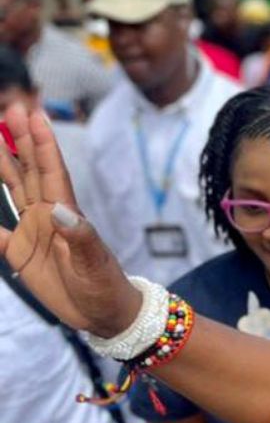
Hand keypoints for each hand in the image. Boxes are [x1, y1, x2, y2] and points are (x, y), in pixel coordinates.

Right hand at [0, 104, 139, 336]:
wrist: (104, 314)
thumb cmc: (106, 287)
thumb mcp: (94, 263)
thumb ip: (79, 237)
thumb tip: (58, 210)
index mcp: (66, 214)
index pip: (51, 171)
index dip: (42, 143)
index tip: (34, 115)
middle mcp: (47, 215)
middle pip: (29, 170)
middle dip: (19, 141)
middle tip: (10, 108)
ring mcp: (33, 231)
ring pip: (12, 189)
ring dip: (1, 164)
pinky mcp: (20, 253)